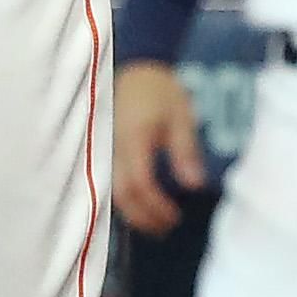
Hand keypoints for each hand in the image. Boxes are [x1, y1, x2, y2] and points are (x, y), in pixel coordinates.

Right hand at [113, 57, 209, 234]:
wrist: (134, 69)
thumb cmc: (160, 91)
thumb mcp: (181, 115)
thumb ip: (186, 151)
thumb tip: (195, 186)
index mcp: (133, 137)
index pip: (140, 183)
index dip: (156, 206)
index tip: (175, 216)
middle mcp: (112, 147)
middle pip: (121, 195)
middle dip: (143, 217)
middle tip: (167, 227)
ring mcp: (103, 150)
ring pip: (111, 193)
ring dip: (133, 213)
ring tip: (156, 224)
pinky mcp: (101, 152)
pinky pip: (108, 183)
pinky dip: (124, 201)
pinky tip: (141, 207)